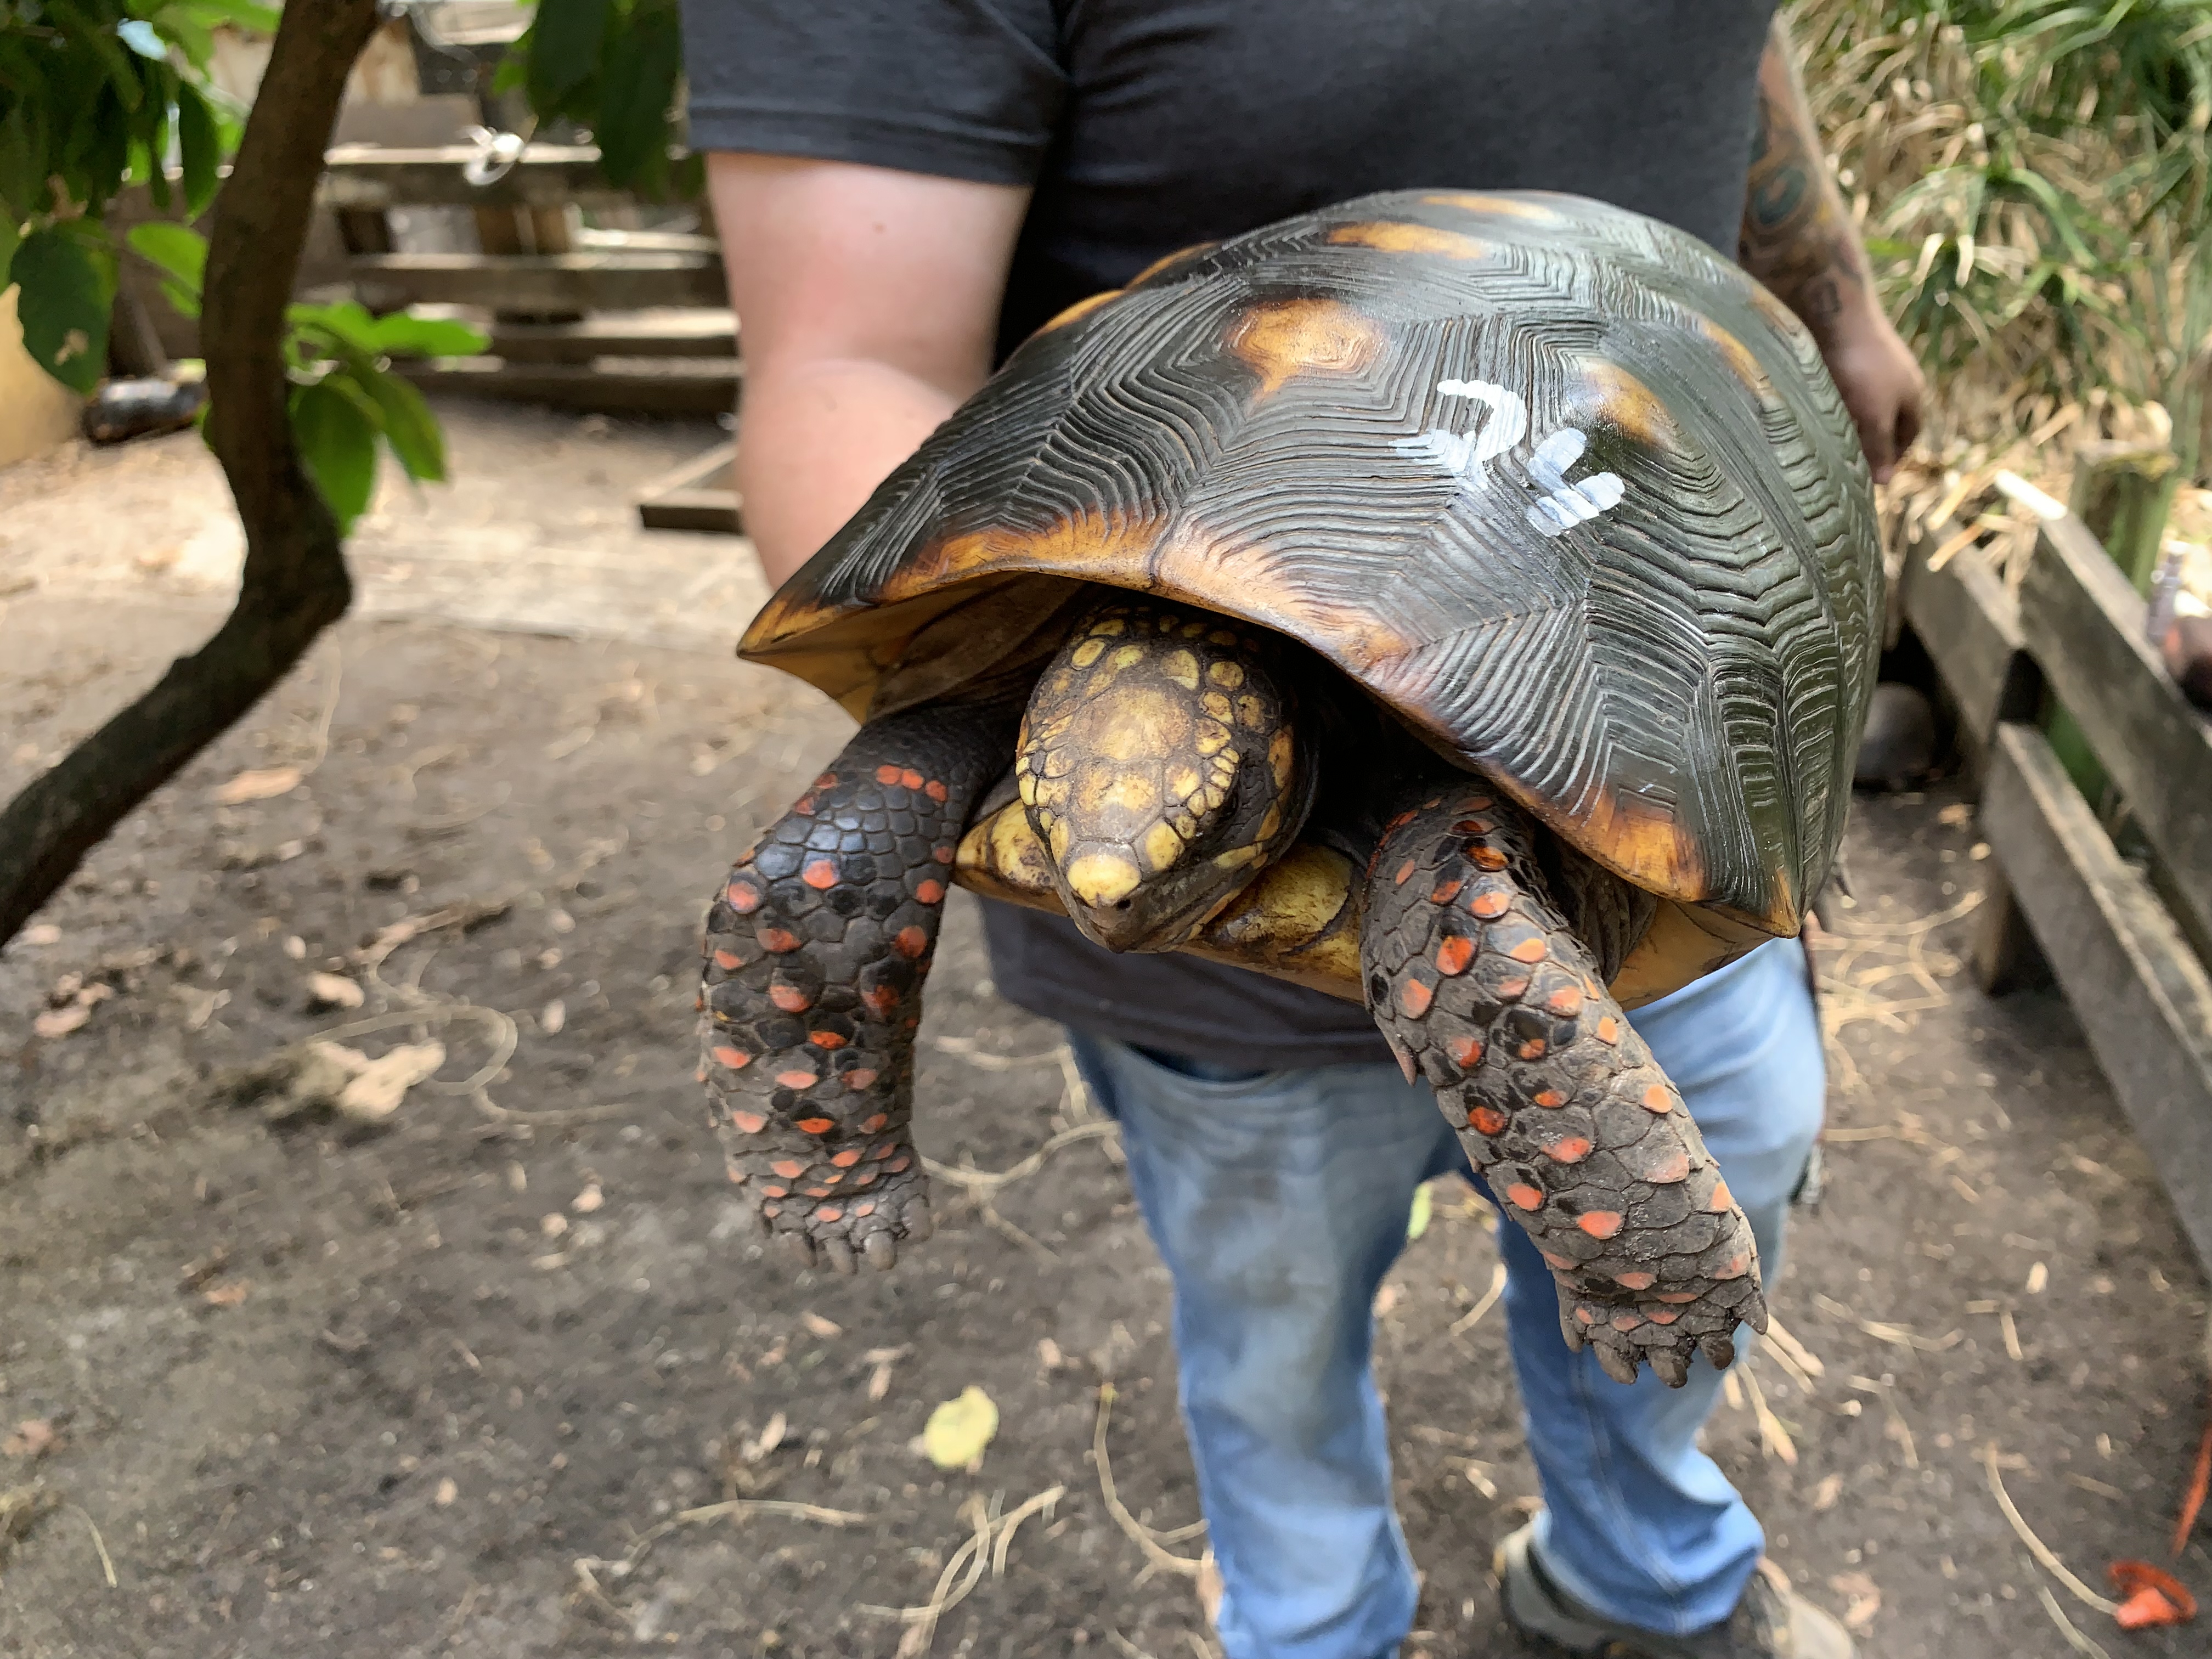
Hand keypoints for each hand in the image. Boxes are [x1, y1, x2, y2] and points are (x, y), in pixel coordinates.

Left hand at [1816, 302, 1923, 484]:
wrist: (1835, 314)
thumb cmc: (1863, 369)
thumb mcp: (1874, 416)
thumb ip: (1878, 447)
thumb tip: (1886, 483)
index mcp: (1912, 393)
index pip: (1909, 434)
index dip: (1894, 455)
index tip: (1875, 476)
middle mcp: (1896, 379)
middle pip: (1886, 420)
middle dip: (1869, 443)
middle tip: (1848, 466)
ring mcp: (1871, 365)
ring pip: (1862, 406)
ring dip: (1848, 426)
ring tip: (1828, 446)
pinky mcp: (1844, 356)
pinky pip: (1841, 391)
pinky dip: (1832, 407)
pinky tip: (1814, 417)